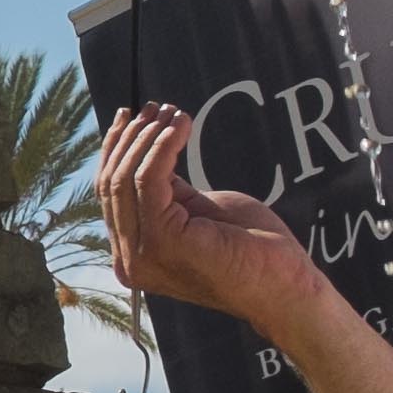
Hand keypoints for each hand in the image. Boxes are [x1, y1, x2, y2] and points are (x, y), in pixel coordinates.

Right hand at [98, 105, 332, 331]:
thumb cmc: (251, 249)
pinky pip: (149, 179)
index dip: (117, 149)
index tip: (135, 115)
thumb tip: (148, 149)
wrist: (284, 284)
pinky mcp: (163, 240)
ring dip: (149, 137)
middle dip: (131, 137)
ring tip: (174, 114)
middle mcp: (129, 260)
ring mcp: (142, 254)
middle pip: (109, 184)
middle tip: (158, 108)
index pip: (108, 194)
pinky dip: (163, 146)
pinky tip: (181, 127)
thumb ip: (167, 191)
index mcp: (134, 254)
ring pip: (124, 179)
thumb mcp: (197, 210)